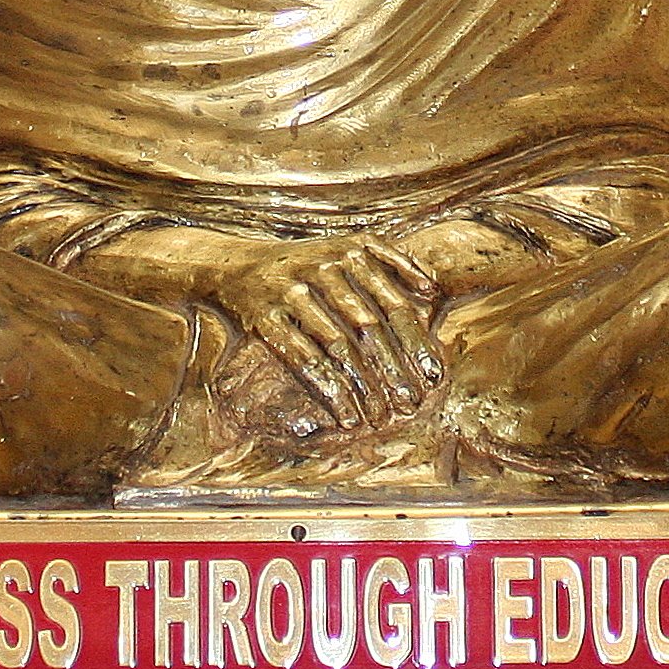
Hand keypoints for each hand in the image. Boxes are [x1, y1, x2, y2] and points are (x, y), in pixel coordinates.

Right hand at [207, 237, 443, 430]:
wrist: (235, 266)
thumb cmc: (302, 265)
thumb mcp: (343, 250)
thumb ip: (388, 262)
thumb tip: (432, 291)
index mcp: (349, 253)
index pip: (393, 305)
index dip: (416, 343)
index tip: (433, 377)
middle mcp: (323, 269)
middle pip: (370, 329)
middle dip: (394, 372)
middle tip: (410, 405)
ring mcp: (292, 292)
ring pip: (339, 348)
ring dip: (364, 389)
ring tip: (381, 418)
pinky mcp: (265, 317)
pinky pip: (304, 361)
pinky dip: (329, 392)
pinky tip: (346, 416)